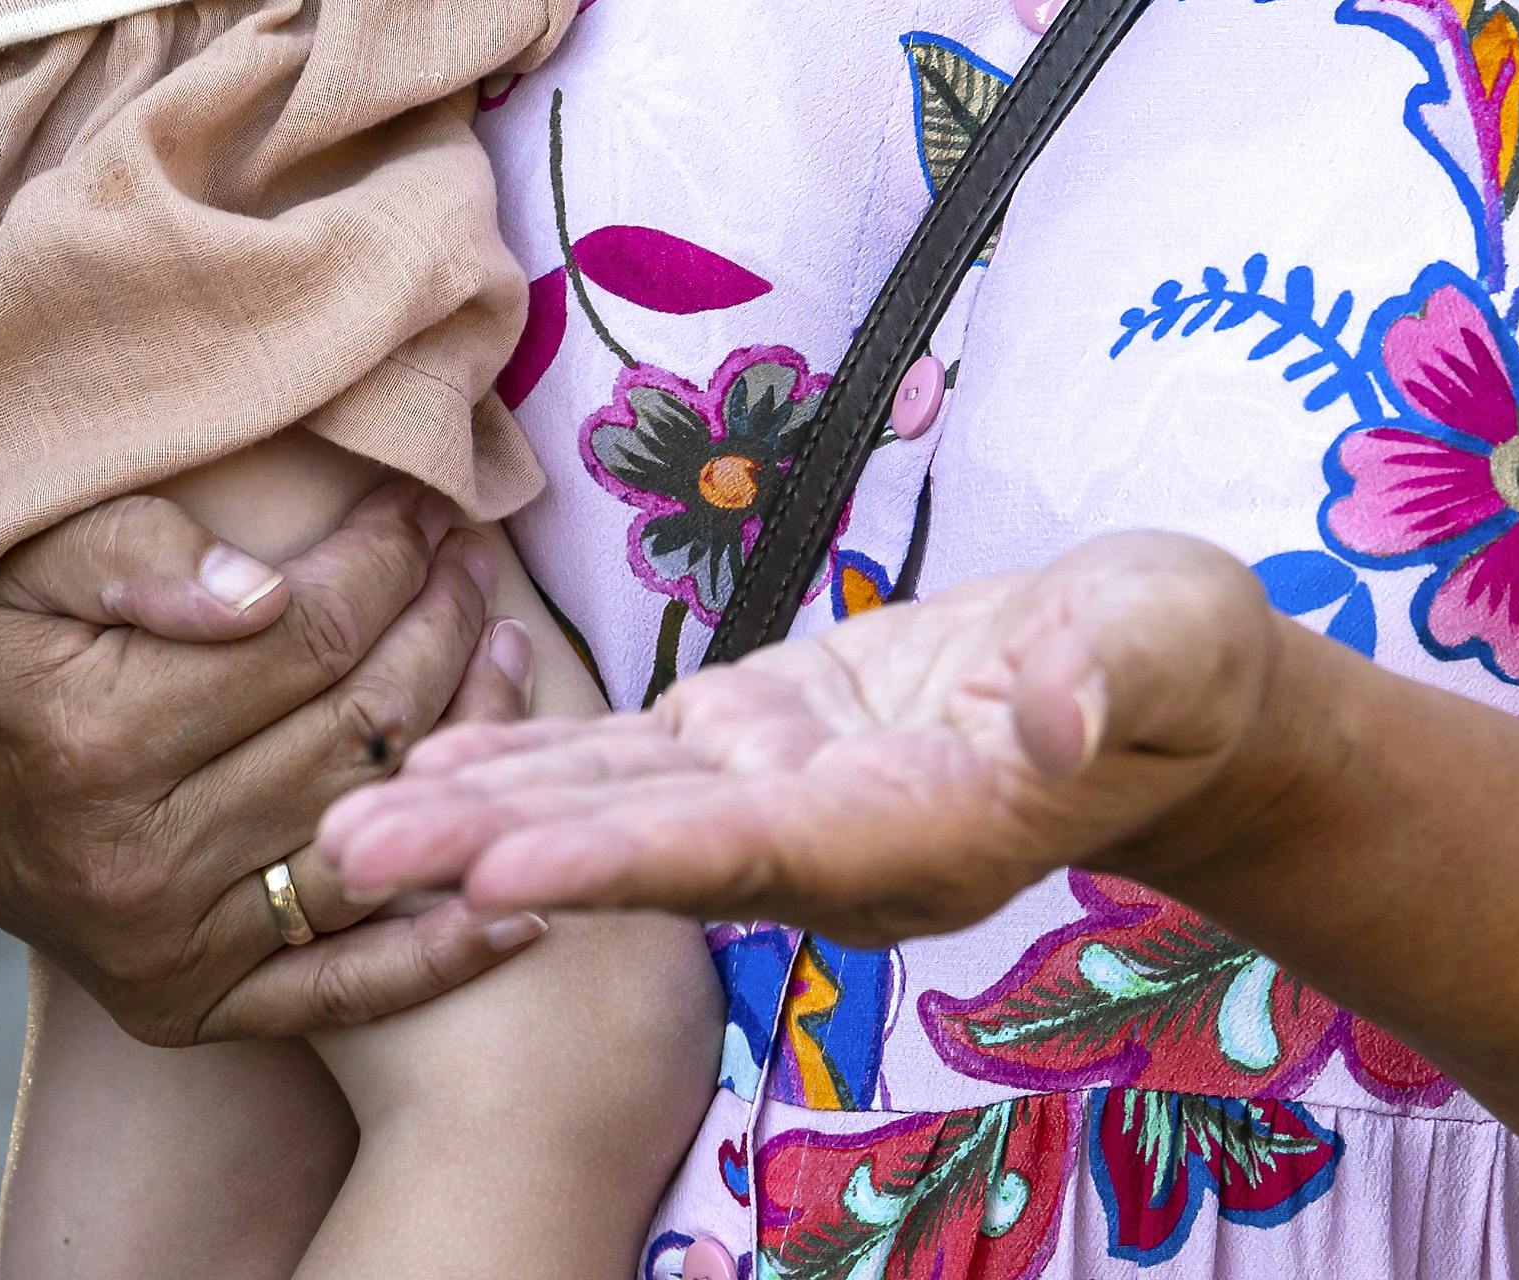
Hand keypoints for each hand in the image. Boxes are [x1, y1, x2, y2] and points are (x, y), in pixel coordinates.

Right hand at [0, 479, 552, 1046]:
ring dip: (463, 747)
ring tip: (510, 655)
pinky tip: (520, 904)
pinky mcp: (184, 1003)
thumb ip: (138, 555)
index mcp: (95, 738)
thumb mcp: (19, 555)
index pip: (304, 639)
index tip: (423, 505)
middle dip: (435, 628)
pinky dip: (435, 959)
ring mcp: (165, 947)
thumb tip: (267, 590)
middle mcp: (137, 862)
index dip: (382, 562)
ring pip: (369, 840)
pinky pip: (335, 992)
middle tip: (474, 560)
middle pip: (351, 734)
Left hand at [324, 531, 1305, 949]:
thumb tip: (1050, 710)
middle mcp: (827, 844)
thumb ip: (1109, 676)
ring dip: (476, 819)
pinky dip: (528, 764)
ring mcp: (784, 799)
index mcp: (919, 834)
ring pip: (610, 812)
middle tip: (346, 861)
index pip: (748, 854)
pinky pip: (626, 761)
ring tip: (341, 830)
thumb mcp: (1170, 641)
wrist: (1160, 689)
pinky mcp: (761, 743)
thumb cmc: (1177, 662)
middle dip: (493, 859)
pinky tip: (431, 764)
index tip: (495, 877)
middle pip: (640, 854)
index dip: (619, 862)